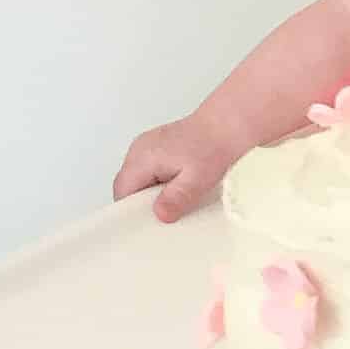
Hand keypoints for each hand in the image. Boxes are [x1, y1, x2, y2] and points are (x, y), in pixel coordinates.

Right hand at [113, 114, 235, 221]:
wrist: (227, 124)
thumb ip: (176, 198)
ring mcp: (147, 147)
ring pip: (140, 180)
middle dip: (143, 204)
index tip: (146, 224)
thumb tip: (159, 215)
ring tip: (175, 201)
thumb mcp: (197, 179)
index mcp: (142, 157)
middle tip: (165, 216)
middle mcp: (139, 150)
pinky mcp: (158, 148)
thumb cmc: (214, 147)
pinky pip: (150, 172)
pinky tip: (179, 188)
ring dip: (153, 194)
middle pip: (128, 186)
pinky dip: (160, 184)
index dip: (131, 211)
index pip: (122, 191)